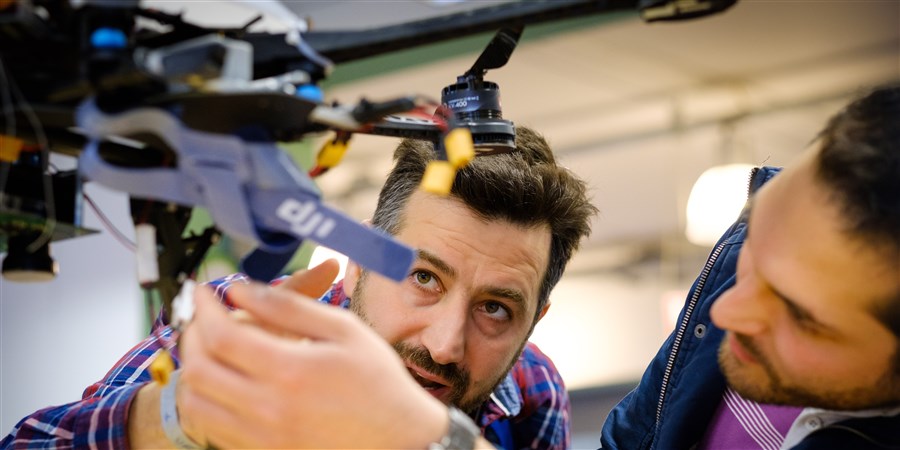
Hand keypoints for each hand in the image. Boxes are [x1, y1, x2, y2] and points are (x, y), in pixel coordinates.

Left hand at [177, 262, 448, 448]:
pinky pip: (212, 427)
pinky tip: (227, 380)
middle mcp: (270, 409)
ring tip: (211, 348)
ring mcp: (263, 438)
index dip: (204, 307)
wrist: (401, 442)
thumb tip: (241, 289)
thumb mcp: (345, 329)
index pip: (221, 335)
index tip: (206, 291)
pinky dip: (207, 399)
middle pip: (199, 369)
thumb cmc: (380, 384)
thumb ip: (290, 305)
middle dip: (192, 334)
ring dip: (194, 368)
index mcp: (291, 371)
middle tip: (204, 317)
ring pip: (197, 403)